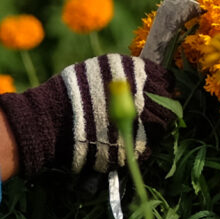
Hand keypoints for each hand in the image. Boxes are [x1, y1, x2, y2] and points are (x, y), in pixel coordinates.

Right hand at [0, 53, 179, 176]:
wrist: (49, 119)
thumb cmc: (70, 92)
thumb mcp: (99, 70)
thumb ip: (125, 74)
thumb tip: (144, 80)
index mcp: (135, 72)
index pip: (166, 80)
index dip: (164, 88)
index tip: (161, 93)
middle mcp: (142, 96)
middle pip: (170, 106)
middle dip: (165, 111)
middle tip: (155, 115)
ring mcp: (139, 123)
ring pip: (161, 129)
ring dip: (155, 130)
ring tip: (139, 130)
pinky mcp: (131, 147)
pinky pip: (147, 148)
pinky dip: (141, 147)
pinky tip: (128, 143)